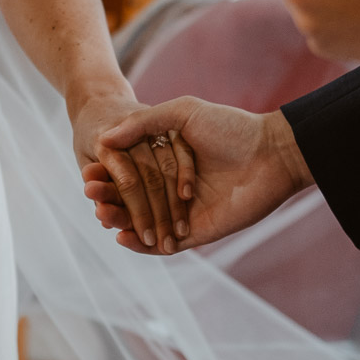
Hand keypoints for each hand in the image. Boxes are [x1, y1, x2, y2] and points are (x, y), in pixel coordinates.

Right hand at [86, 97, 312, 253]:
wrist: (272, 153)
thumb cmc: (232, 128)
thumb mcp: (183, 113)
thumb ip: (144, 123)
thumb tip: (105, 138)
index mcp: (169, 162)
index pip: (130, 173)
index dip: (108, 174)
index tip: (88, 172)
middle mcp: (174, 188)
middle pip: (133, 200)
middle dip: (109, 198)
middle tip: (90, 194)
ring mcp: (185, 212)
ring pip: (144, 223)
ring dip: (120, 222)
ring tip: (101, 214)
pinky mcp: (199, 232)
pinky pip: (165, 246)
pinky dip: (142, 246)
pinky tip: (123, 238)